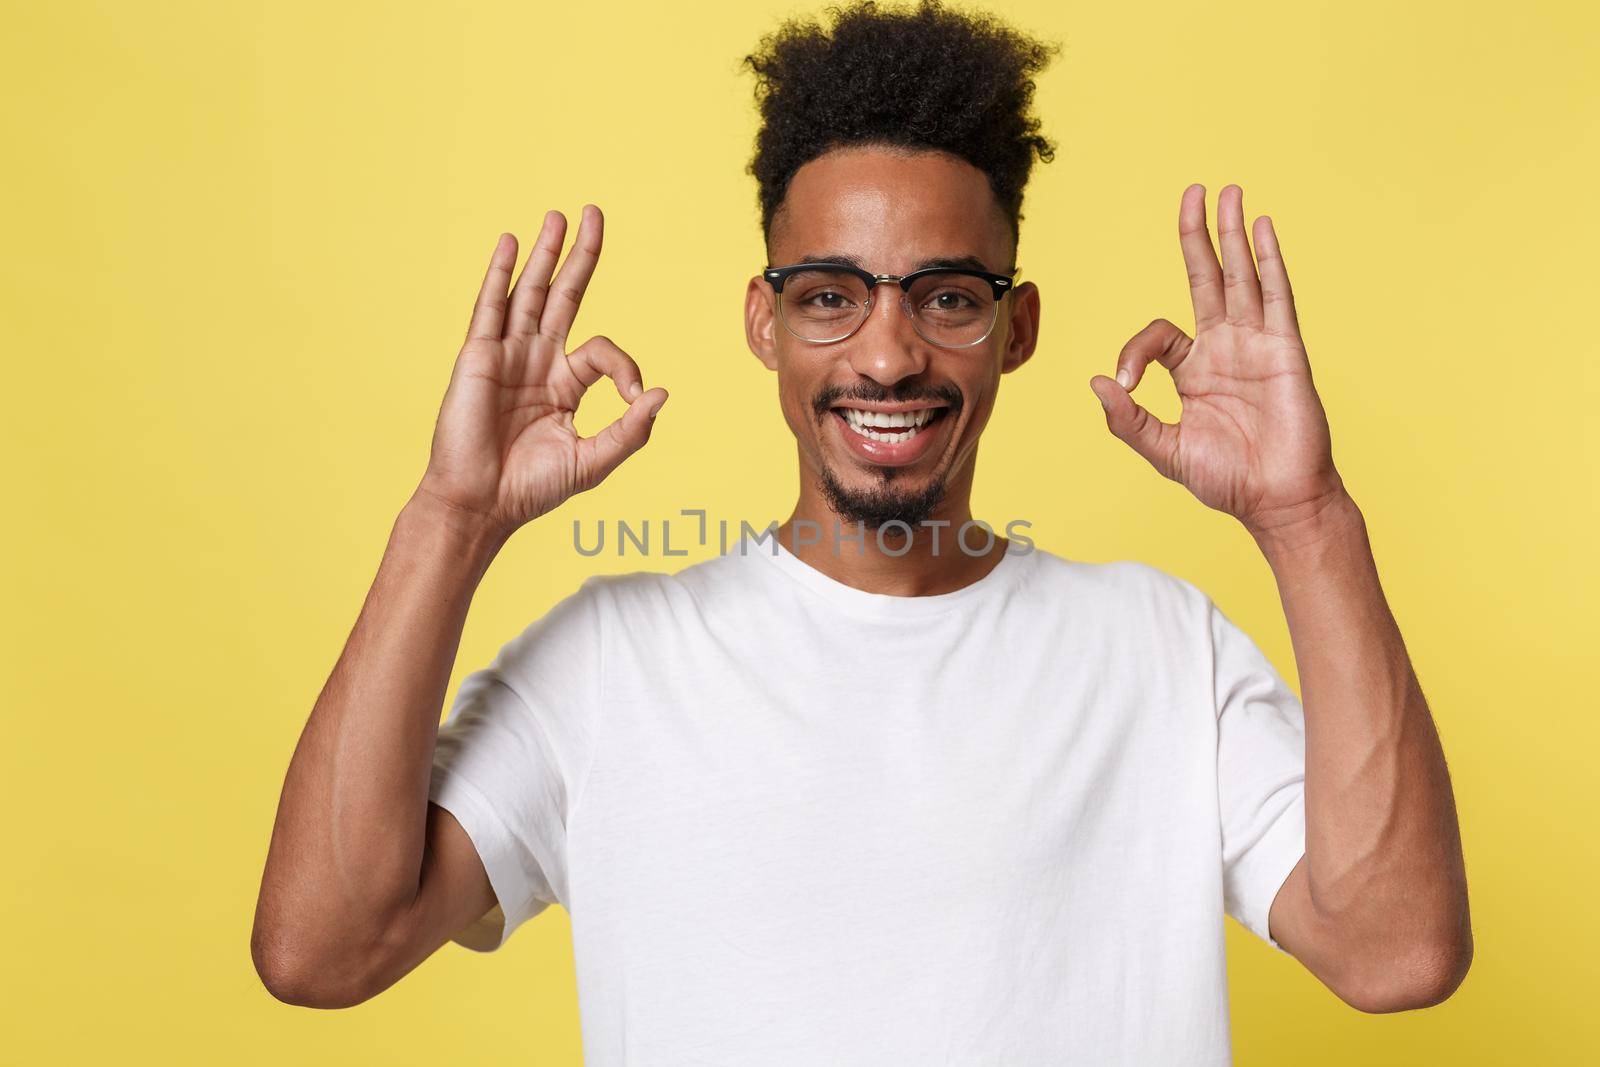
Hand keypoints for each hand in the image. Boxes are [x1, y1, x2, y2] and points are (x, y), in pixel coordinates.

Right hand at [415, 205, 667, 538]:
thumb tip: (661, 393)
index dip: (626, 366)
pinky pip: (491, 306)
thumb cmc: (531, 488)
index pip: (603, 351)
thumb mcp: (594, 460)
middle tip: (593, 213)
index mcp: (565, 384)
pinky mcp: (479, 356)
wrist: (481, 503)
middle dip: (580, 256)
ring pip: (530, 292)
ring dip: (545, 253)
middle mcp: (537, 361)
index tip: (633, 396)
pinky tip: (511, 243)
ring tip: (559, 216)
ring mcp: (507, 355)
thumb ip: (631, 430)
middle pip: (565, 295)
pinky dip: (500, 273)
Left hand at [1089, 184, 1344, 537]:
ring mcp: (1256, 344)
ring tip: (1229, 192)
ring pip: (1242, 276)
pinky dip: (1269, 260)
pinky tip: (1261, 228)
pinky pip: (1276, 296)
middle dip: (1199, 235)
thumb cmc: (1226, 480)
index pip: (1159, 333)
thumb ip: (1129, 420)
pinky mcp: (1285, 350)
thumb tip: (1098, 383)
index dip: (1134, 350)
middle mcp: (1225, 348)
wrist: (1276, 500)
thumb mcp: (1164, 451)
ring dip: (1234, 234)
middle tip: (1194, 191)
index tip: (1125, 382)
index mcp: (1193, 370)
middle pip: (1208, 277)